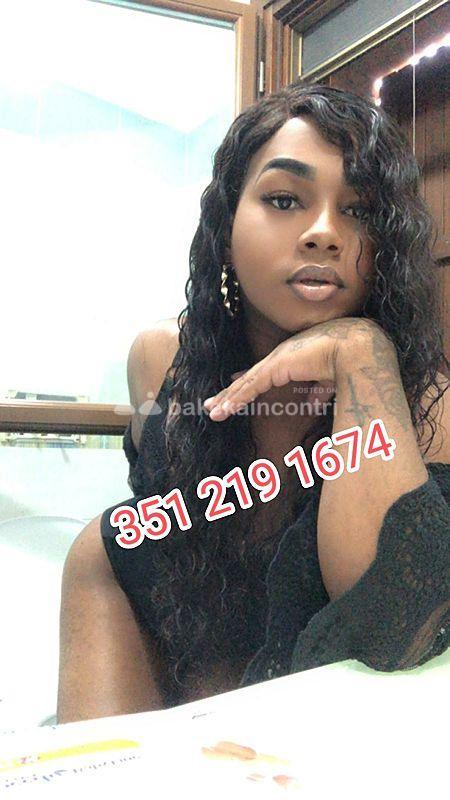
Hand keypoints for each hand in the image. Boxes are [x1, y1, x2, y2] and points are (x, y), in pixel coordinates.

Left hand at [203, 317, 383, 420]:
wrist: (355, 347)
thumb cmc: (348, 359)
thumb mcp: (329, 380)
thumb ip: (319, 392)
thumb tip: (313, 405)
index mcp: (292, 358)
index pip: (263, 372)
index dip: (247, 381)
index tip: (235, 384)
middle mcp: (280, 358)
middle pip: (249, 378)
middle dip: (230, 392)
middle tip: (212, 403)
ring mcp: (275, 362)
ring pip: (245, 384)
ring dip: (227, 399)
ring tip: (211, 411)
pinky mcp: (275, 368)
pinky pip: (250, 387)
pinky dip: (235, 400)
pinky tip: (223, 409)